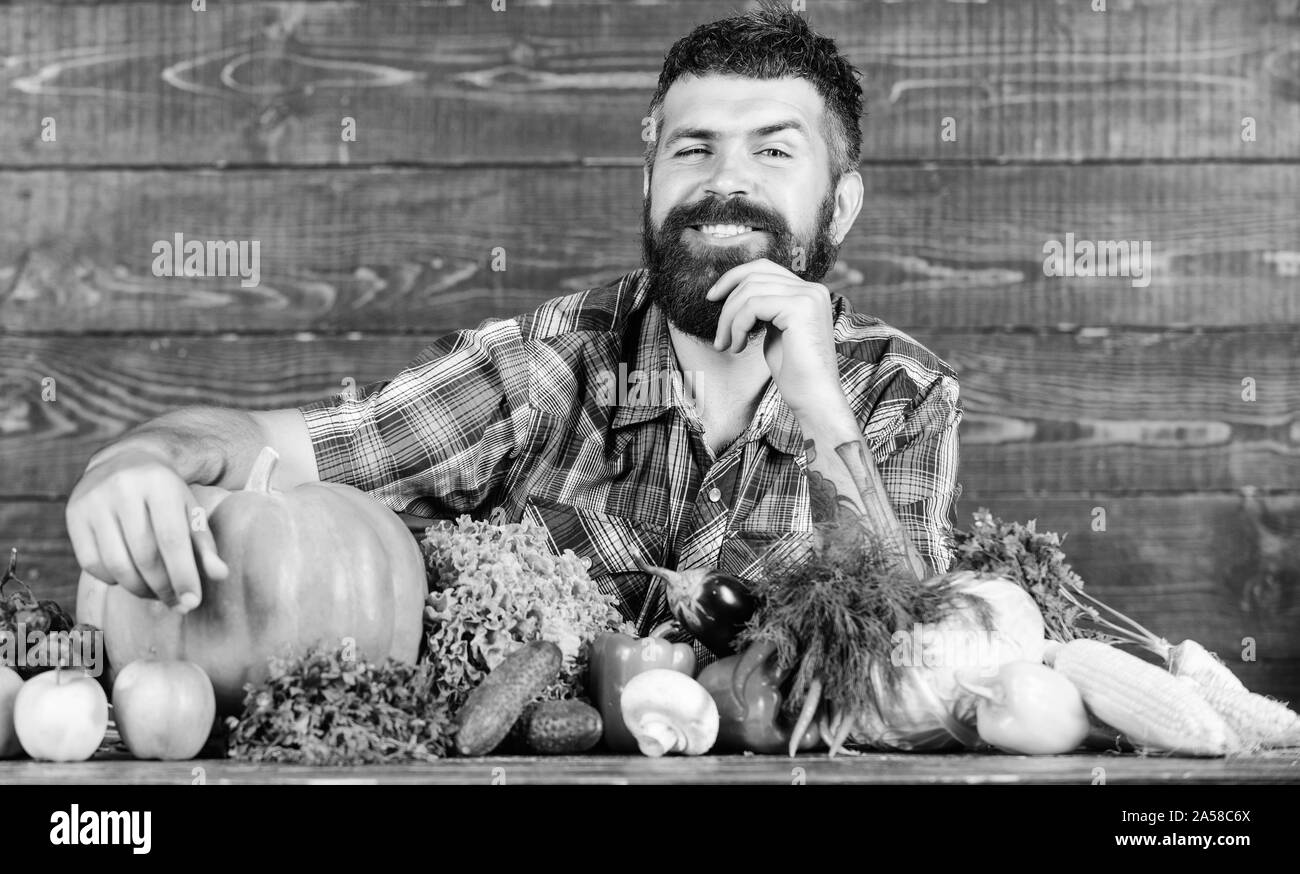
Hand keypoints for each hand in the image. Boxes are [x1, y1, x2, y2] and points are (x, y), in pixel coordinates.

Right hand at [65, 448, 227, 609]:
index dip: (183, 575)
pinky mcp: (73, 514)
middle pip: (144, 556)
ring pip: (117, 564)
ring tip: (154, 593)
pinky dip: (112, 579)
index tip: (192, 602)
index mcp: (160, 484)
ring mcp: (94, 500)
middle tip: (175, 602)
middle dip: (163, 587)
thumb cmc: (166, 495)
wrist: (125, 460)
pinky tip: (127, 577)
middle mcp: (123, 488)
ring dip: (138, 589)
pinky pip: (91, 562)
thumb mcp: (190, 511)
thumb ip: (205, 544)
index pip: (172, 539)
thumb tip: (220, 575)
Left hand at [706, 258, 851, 420]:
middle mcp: (812, 289)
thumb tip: (735, 295)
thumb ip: (764, 310)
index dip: (734, 277)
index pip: (764, 268)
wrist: (814, 399)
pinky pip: (752, 306)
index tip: (712, 297)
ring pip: (750, 291)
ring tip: (725, 344)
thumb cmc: (794, 373)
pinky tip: (737, 347)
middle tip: (718, 335)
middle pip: (754, 275)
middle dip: (727, 303)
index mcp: (808, 291)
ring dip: (729, 320)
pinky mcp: (800, 308)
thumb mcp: (775, 332)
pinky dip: (737, 326)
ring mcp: (808, 296)